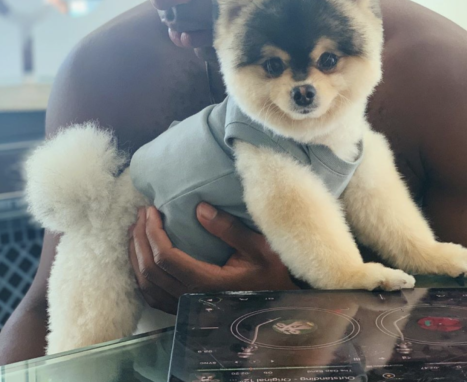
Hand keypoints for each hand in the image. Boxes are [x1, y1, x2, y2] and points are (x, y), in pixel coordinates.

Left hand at [129, 203, 297, 313]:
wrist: (280, 301)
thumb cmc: (272, 273)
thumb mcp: (258, 247)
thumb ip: (229, 228)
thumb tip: (199, 207)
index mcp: (206, 283)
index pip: (166, 258)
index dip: (152, 233)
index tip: (151, 210)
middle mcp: (190, 298)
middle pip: (150, 270)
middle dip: (140, 238)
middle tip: (141, 214)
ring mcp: (185, 307)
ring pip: (146, 286)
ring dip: (135, 256)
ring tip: (135, 230)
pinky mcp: (185, 309)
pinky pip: (152, 295)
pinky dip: (141, 275)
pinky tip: (141, 258)